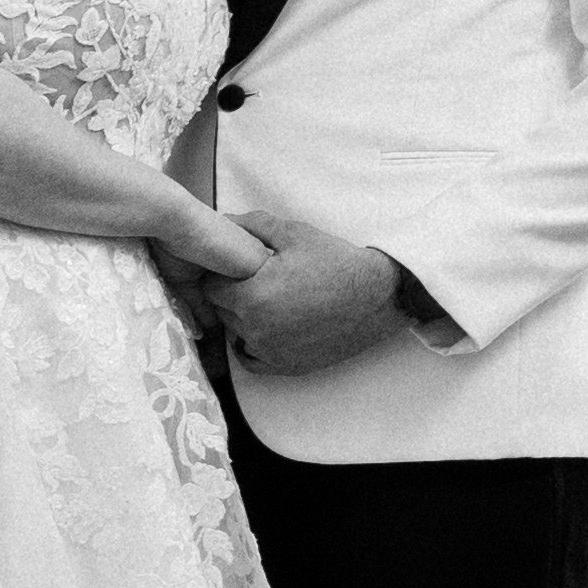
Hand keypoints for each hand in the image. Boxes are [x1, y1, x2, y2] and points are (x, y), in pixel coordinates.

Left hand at [211, 226, 415, 375]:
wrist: (377, 296)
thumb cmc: (336, 262)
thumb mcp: (293, 233)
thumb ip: (251, 226)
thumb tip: (221, 221)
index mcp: (253, 297)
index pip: (209, 288)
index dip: (219, 274)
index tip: (234, 268)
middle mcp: (257, 330)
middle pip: (221, 311)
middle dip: (230, 294)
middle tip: (252, 280)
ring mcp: (271, 352)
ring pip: (235, 333)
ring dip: (242, 318)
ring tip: (267, 299)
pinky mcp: (287, 366)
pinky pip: (251, 359)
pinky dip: (252, 344)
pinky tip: (266, 325)